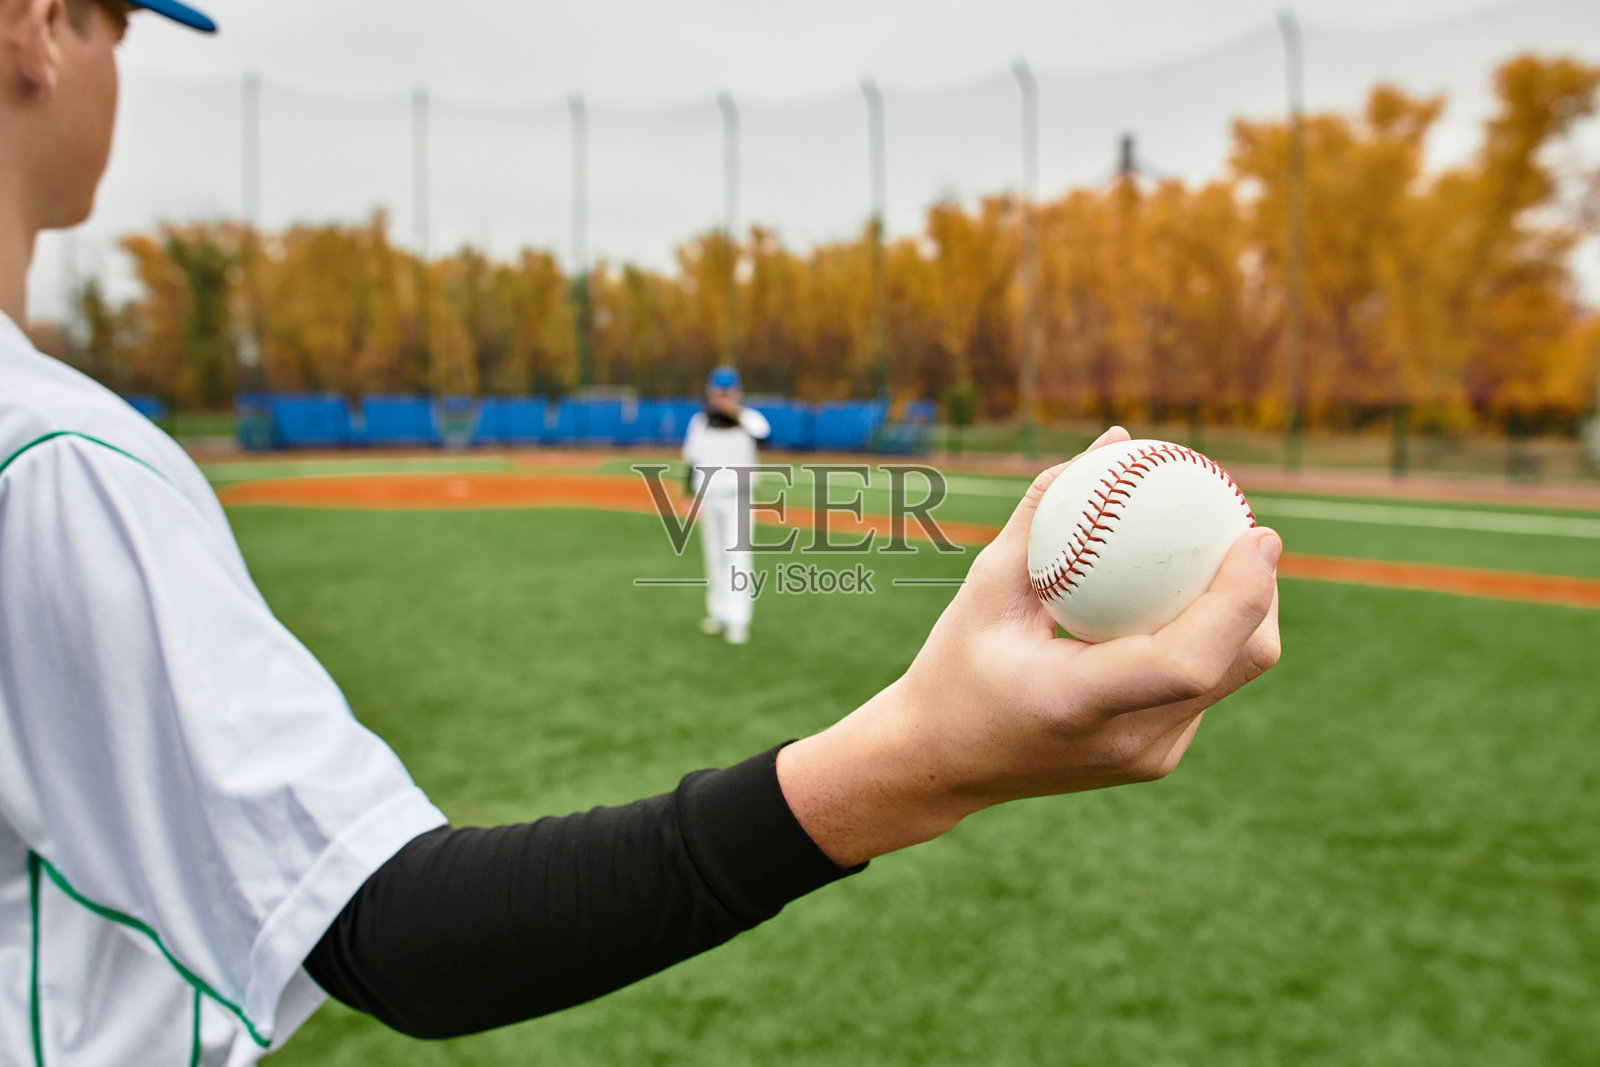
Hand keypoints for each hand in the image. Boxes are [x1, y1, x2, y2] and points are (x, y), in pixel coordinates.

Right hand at [777, 427, 1281, 866]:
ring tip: (1226, 556)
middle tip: (1247, 531)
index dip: (1240, 596)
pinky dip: (1209, 639)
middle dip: (1262, 593)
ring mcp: (1150, 757)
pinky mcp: (1157, 758)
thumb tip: (1112, 442)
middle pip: (1238, 663)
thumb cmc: (953, 668)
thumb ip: (1046, 513)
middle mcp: (1128, 739)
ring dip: (1244, 615)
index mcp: (1079, 701)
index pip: (1188, 659)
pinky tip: (1187, 599)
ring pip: (1234, 676)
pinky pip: (1205, 689)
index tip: (1258, 534)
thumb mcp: (985, 586)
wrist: (942, 765)